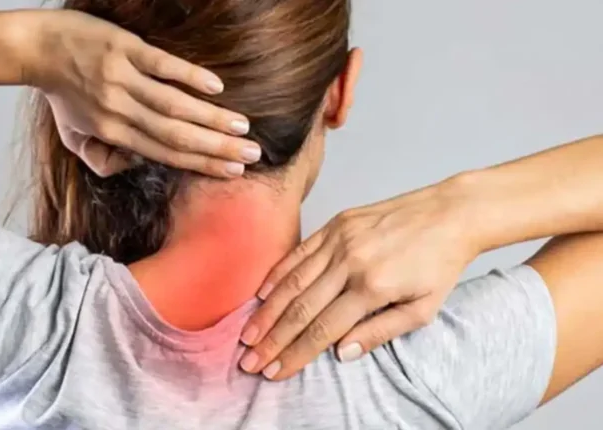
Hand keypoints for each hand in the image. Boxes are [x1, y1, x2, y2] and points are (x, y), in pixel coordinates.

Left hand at [18, 10, 260, 177]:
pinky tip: (216, 88)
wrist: (38, 50)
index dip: (201, 165)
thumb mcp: (74, 138)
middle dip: (216, 149)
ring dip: (211, 119)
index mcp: (112, 134)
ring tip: (242, 128)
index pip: (165, 154)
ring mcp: (123, 80)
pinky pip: (161, 66)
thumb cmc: (61, 95)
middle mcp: (120, 111)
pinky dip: (190, 78)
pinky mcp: (124, 50)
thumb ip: (103, 160)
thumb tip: (136, 165)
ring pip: (174, 105)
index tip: (232, 172)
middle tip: (251, 156)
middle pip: (176, 136)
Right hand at [239, 178, 479, 379]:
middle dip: (272, 338)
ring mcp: (340, 239)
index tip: (274, 370)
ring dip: (267, 311)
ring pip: (293, 281)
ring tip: (248, 333)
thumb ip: (381, 331)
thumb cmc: (440, 264)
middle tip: (249, 360)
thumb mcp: (423, 309)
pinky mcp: (336, 224)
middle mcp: (351, 262)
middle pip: (301, 308)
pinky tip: (262, 294)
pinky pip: (299, 252)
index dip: (295, 353)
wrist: (450, 213)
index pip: (324, 329)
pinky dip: (277, 274)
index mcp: (373, 287)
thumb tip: (342, 352)